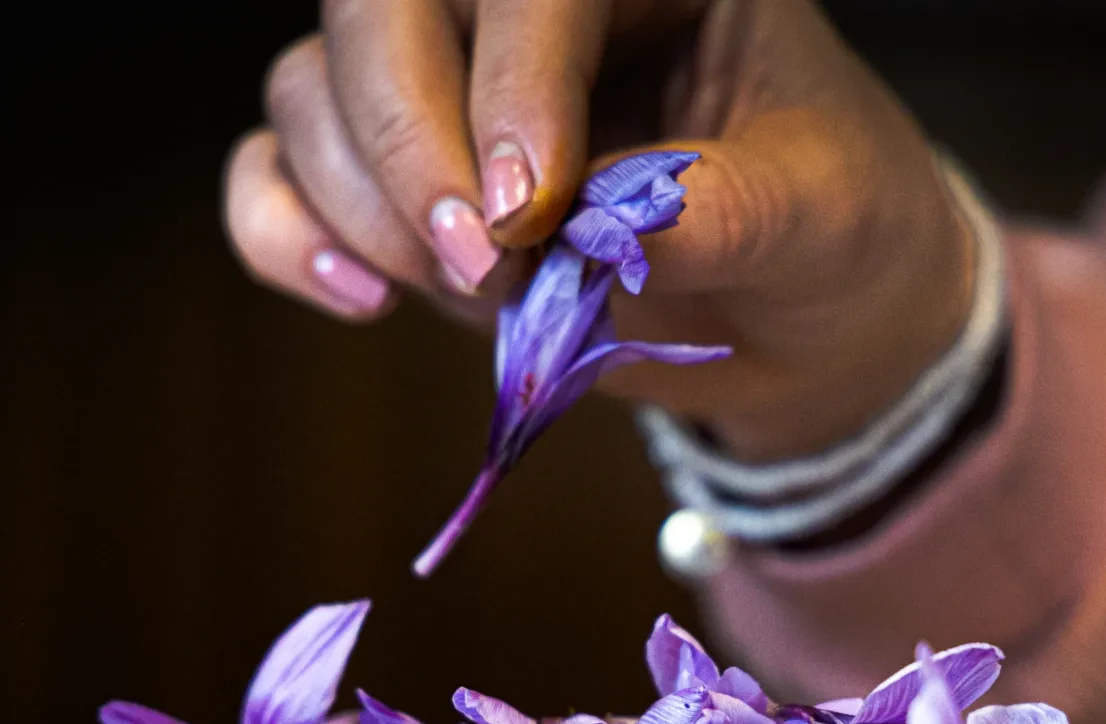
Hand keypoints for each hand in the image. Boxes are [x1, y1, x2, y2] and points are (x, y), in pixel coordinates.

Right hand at [223, 0, 974, 460]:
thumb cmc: (828, 228)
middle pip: (383, 2)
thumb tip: (604, 233)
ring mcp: (445, 85)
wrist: (804, 312)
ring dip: (363, 203)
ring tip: (479, 294)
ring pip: (313, 84)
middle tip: (477, 265)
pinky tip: (361, 298)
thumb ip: (726, 214)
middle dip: (404, 136)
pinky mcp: (395, 177)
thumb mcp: (820, 215)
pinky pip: (277, 172)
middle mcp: (526, 6)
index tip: (529, 215)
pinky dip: (284, 232)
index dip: (512, 81)